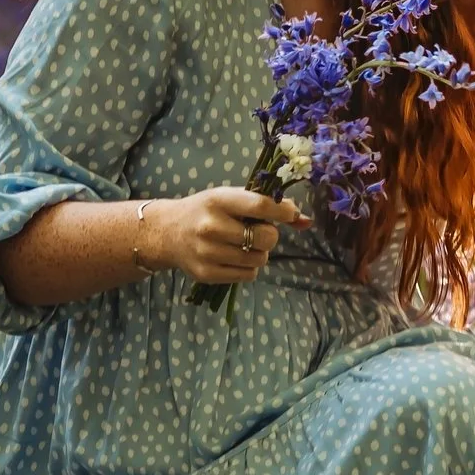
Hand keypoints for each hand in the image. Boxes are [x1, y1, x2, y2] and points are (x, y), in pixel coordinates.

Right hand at [141, 187, 309, 285]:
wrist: (168, 232)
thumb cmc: (206, 211)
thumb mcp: (231, 199)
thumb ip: (266, 206)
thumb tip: (306, 221)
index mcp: (219, 200)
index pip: (261, 206)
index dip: (284, 212)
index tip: (290, 215)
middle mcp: (211, 226)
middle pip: (266, 238)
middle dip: (269, 236)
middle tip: (257, 232)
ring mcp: (207, 252)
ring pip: (259, 259)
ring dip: (259, 253)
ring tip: (242, 245)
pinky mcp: (206, 274)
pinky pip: (248, 275)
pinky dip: (248, 267)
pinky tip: (234, 257)